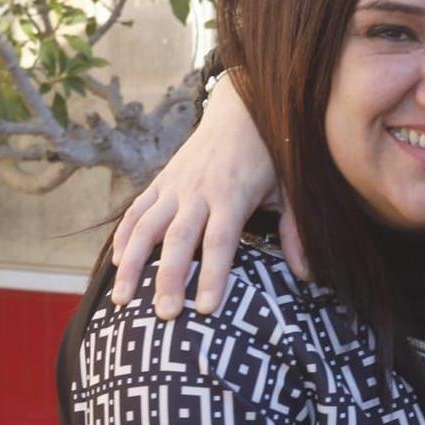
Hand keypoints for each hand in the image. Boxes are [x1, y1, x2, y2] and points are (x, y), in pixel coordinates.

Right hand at [110, 73, 292, 315]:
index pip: (220, 242)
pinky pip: (136, 211)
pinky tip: (116, 264)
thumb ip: (295, 232)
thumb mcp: (289, 189)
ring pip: (147, 226)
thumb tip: (308, 276)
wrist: (240, 109)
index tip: (206, 308)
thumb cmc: (270, 155)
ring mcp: (175, 186)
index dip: (213, 274)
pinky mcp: (161, 181)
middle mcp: (198, 192)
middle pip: (179, 239)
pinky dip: (124, 237)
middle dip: (169, 278)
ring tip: (123, 300)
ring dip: (133, 264)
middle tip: (165, 315)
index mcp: (232, 196)